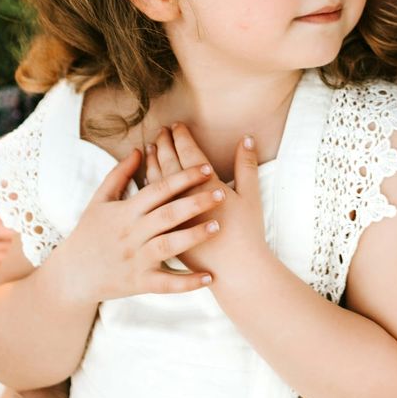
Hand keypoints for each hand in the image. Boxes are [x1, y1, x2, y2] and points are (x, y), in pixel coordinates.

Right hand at [52, 148, 222, 300]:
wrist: (71, 275)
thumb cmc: (88, 234)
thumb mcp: (98, 202)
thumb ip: (119, 175)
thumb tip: (139, 149)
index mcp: (126, 212)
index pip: (158, 190)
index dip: (182, 178)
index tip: (207, 168)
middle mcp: (132, 234)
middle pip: (168, 215)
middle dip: (195, 202)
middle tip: (222, 192)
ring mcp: (136, 260)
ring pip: (168, 246)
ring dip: (194, 236)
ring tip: (218, 226)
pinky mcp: (139, 283)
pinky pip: (166, 284)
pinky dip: (187, 283)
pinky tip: (209, 278)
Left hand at [146, 124, 269, 279]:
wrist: (234, 271)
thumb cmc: (246, 233)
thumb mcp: (251, 196)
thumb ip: (247, 165)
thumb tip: (246, 138)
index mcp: (204, 187)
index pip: (188, 155)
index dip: (181, 137)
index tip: (176, 125)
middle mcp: (183, 200)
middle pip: (168, 166)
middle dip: (163, 146)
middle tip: (161, 132)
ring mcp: (170, 217)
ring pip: (154, 185)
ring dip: (151, 164)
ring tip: (149, 149)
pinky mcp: (164, 232)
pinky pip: (149, 207)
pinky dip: (146, 190)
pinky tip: (145, 183)